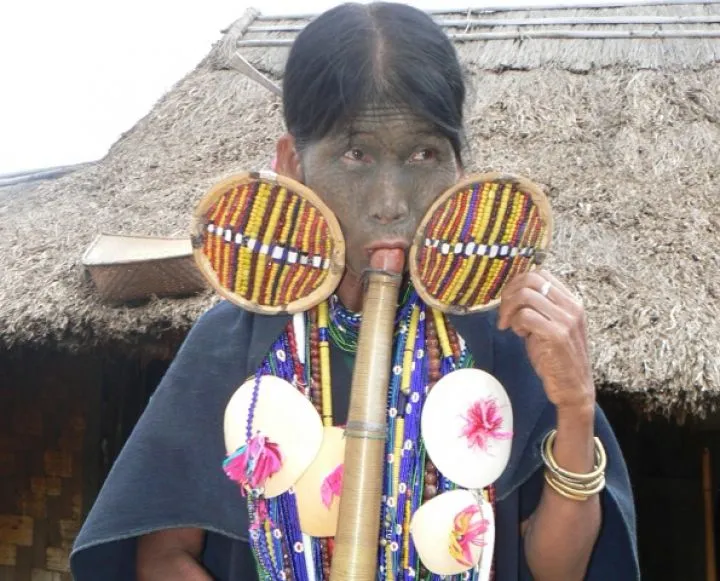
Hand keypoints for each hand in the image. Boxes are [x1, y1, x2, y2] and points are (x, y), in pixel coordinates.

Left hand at [497, 270, 594, 412]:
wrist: (572, 388)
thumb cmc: (556, 358)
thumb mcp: (548, 327)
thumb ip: (537, 309)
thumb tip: (512, 294)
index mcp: (571, 301)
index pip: (540, 274)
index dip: (517, 283)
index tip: (508, 301)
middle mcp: (572, 306)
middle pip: (531, 280)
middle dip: (509, 294)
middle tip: (503, 314)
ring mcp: (566, 320)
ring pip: (526, 295)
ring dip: (510, 310)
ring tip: (510, 326)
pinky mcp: (558, 335)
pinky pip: (526, 316)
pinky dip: (516, 323)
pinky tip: (519, 335)